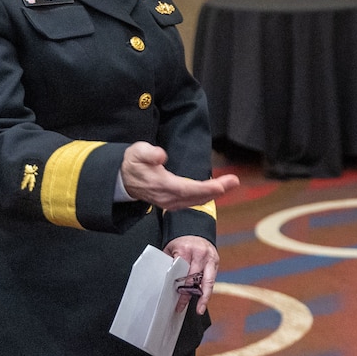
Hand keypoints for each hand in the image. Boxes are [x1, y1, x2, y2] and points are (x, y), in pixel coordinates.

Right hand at [122, 142, 238, 210]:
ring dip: (214, 193)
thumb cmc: (133, 164)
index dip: (205, 188)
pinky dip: (206, 196)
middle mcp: (168, 197)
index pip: (187, 189)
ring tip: (230, 183)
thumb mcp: (137, 152)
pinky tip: (216, 190)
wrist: (123, 179)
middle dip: (217, 190)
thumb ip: (148, 153)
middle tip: (234, 181)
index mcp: (161, 185)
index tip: (221, 185)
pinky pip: (193, 201)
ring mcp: (170, 202)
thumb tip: (160, 155)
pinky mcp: (172, 202)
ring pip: (196, 201)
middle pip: (196, 197)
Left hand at [165, 235, 218, 314]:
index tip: (174, 298)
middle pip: (195, 278)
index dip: (179, 287)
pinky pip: (212, 279)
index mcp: (187, 250)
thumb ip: (169, 263)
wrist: (195, 231)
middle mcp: (201, 254)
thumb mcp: (170, 250)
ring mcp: (210, 258)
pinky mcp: (216, 262)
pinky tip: (203, 300)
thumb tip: (164, 282)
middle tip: (180, 306)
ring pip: (208, 281)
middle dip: (188, 294)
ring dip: (204, 296)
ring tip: (200, 308)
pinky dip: (207, 290)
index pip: (183, 272)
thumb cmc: (181, 243)